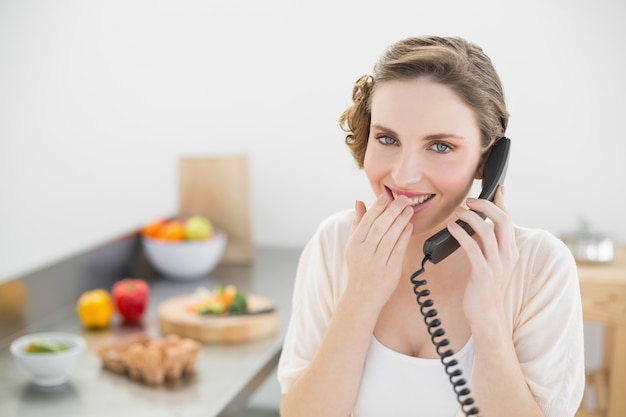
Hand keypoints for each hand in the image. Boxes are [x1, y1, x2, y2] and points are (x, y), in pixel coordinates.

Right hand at [345, 194, 413, 309]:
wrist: (362, 295)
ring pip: (389, 237)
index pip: (367, 221)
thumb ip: (358, 223)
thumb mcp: (354, 245)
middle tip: (403, 199)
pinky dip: (404, 237)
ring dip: (400, 221)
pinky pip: (398, 250)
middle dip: (392, 211)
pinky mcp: (389, 270)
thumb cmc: (360, 267)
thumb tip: (359, 201)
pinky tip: (409, 227)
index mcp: (355, 244)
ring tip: (409, 210)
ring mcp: (377, 262)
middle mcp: (364, 252)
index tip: (387, 196)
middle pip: (379, 227)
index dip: (377, 207)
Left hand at [447, 186, 518, 323]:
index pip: (509, 219)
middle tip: (470, 201)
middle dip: (485, 205)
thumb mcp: (493, 263)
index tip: (496, 187)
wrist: (486, 314)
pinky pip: (472, 247)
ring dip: (471, 217)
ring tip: (458, 212)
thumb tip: (482, 225)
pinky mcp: (483, 272)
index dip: (502, 202)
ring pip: (487, 231)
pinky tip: (451, 227)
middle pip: (502, 220)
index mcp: (510, 250)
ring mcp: (497, 264)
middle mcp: (507, 254)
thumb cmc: (484, 287)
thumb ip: (490, 245)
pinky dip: (461, 234)